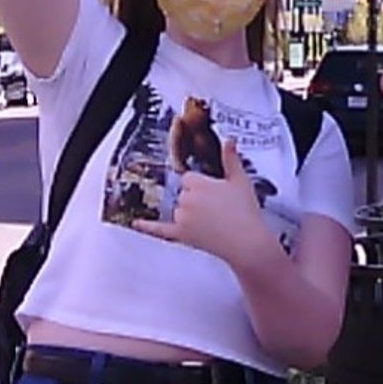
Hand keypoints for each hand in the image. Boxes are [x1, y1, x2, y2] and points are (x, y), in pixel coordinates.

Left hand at [133, 139, 270, 269]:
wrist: (246, 242)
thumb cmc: (245, 212)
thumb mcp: (241, 180)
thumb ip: (231, 158)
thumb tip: (228, 141)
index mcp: (198, 183)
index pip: (190, 178)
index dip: (202, 184)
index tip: (214, 191)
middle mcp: (186, 200)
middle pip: (183, 193)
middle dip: (197, 198)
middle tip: (218, 207)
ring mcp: (182, 218)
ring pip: (178, 209)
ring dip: (189, 212)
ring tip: (213, 220)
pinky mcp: (181, 235)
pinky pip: (159, 229)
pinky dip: (146, 226)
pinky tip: (136, 223)